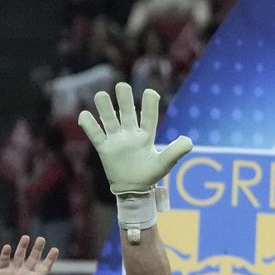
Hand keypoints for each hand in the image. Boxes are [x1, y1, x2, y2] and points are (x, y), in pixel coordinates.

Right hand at [0, 235, 60, 274]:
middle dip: (37, 249)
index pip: (44, 267)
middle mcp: (25, 273)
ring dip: (22, 247)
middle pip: (33, 258)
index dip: (50, 259)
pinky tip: (7, 247)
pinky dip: (5, 254)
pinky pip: (4, 260)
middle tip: (41, 239)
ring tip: (26, 237)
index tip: (55, 249)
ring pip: (19, 256)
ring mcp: (14, 271)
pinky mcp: (2, 272)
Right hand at [77, 82, 192, 193]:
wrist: (133, 189)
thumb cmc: (150, 174)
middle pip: (126, 112)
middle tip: (122, 86)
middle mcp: (130, 133)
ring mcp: (116, 139)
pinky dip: (89, 124)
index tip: (151, 92)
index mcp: (146, 135)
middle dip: (124, 99)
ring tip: (101, 95)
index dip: (150, 105)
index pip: (149, 117)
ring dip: (104, 107)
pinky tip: (85, 115)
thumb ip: (176, 151)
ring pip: (108, 119)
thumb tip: (189, 141)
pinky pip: (94, 134)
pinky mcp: (104, 148)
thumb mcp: (165, 164)